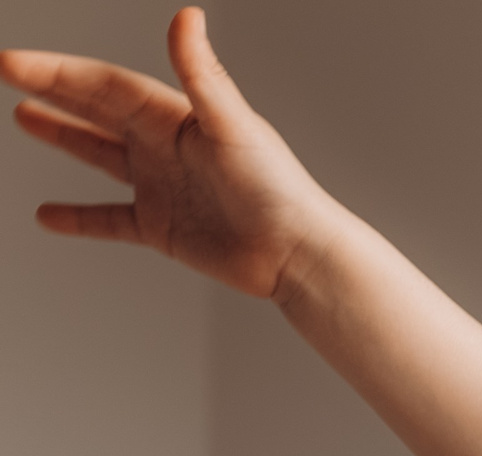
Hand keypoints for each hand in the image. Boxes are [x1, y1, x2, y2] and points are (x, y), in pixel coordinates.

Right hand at [3, 8, 339, 297]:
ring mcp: (162, 187)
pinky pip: (110, 220)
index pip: (105, 86)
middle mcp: (165, 148)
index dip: (58, 72)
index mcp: (177, 118)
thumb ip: (203, 75)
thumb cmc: (279, 189)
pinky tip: (48, 216)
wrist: (299, 254)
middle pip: (97, 110)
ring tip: (23, 117)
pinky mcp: (164, 228)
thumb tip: (187, 16)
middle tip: (7, 70)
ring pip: (100, 155)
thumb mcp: (232, 126)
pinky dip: (80, 218)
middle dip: (52, 89)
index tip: (12, 61)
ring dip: (63, 136)